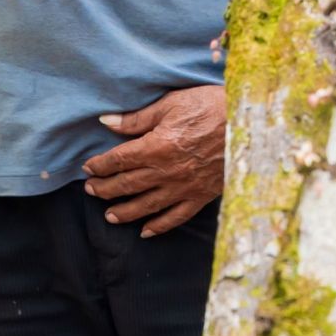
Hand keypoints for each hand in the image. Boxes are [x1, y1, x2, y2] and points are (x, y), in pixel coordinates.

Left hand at [82, 85, 224, 236]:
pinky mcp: (201, 196)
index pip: (119, 160)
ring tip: (109, 216)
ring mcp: (184, 187)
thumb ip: (137, 119)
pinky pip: (176, 217)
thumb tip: (106, 122)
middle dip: (106, 189)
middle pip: (128, 184)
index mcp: (157, 147)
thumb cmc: (209, 106)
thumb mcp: (170, 104)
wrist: (248, 122)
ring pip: (147, 206)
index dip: (100, 165)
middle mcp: (167, 172)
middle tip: (91, 191)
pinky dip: (159, 226)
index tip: (88, 168)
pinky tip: (146, 231)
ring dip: (125, 212)